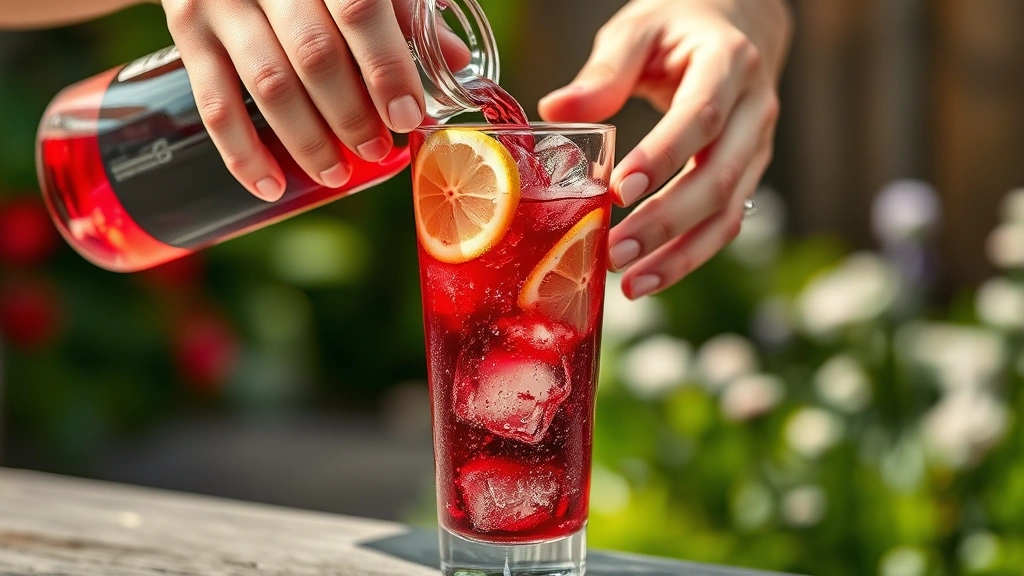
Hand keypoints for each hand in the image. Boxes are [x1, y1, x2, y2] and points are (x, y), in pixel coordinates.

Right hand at [159, 0, 469, 200]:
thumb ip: (403, 11)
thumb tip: (455, 63)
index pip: (359, 10)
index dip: (386, 68)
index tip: (407, 116)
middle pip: (313, 54)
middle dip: (350, 112)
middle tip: (376, 147)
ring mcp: (220, 3)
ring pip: (268, 84)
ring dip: (308, 139)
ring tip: (338, 173)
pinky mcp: (187, 34)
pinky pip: (213, 104)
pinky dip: (243, 153)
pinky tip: (272, 185)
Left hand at [539, 0, 792, 298]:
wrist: (740, 23)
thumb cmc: (680, 25)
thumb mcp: (640, 29)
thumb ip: (604, 71)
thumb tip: (555, 112)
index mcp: (729, 63)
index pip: (701, 117)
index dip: (663, 157)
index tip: (620, 191)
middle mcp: (755, 109)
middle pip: (720, 176)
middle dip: (667, 221)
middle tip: (616, 253)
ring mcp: (758, 146)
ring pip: (729, 211)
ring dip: (681, 255)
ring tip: (632, 285)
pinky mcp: (748, 174)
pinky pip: (726, 221)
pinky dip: (690, 255)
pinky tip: (650, 276)